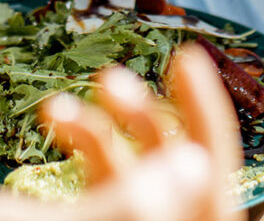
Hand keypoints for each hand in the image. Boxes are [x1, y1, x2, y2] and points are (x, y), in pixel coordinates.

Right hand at [0, 44, 244, 220]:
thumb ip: (126, 204)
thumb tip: (198, 168)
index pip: (208, 197)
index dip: (207, 124)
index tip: (185, 59)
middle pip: (177, 182)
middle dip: (149, 119)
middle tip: (115, 75)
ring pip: (136, 178)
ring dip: (109, 127)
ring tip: (70, 99)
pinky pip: (101, 182)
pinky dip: (83, 142)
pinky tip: (54, 113)